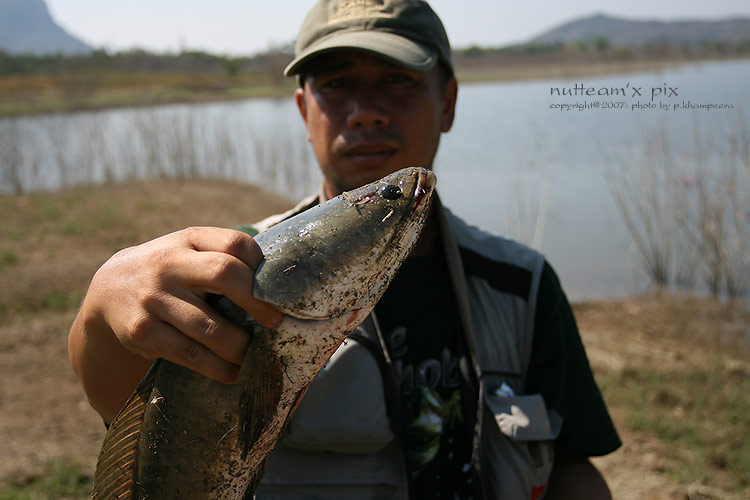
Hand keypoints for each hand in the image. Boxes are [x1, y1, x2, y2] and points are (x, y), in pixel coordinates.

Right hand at [69, 227, 282, 421]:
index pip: (234, 243)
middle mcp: (169, 264)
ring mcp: (153, 298)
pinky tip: (234, 373)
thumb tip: (278, 289)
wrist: (109, 291)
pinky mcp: (143, 332)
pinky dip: (219, 368)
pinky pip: (190, 355)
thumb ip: (224, 258)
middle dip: (257, 302)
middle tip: (275, 322)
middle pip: (225, 274)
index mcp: (188, 239)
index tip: (276, 289)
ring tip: (257, 356)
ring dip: (241, 347)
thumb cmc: (171, 271)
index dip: (261, 265)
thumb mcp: (190, 251)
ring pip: (210, 327)